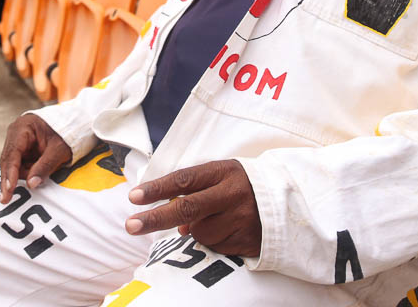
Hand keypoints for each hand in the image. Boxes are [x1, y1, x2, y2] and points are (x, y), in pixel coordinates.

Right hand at [0, 114, 71, 203]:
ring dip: (21, 176)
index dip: (10, 173)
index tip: (8, 189)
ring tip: (36, 178)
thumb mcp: (59, 150)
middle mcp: (16, 134)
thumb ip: (45, 166)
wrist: (75, 125)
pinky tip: (32, 178)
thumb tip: (31, 184)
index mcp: (23, 127)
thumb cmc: (67, 133)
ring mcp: (17, 141)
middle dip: (9, 179)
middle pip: (8, 160)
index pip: (12, 153)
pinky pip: (19, 165)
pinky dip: (25, 174)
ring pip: (12, 164)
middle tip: (6, 199)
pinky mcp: (22, 149)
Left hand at [126, 159, 261, 256]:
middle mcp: (232, 194)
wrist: (287, 201)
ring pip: (200, 232)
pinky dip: (213, 241)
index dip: (158, 189)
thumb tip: (178, 224)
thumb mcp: (222, 177)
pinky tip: (227, 230)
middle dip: (155, 218)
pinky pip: (216, 247)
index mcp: (223, 171)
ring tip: (215, 219)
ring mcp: (241, 218)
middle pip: (187, 208)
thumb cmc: (242, 186)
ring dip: (196, 230)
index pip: (184, 179)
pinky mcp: (248, 240)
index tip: (134, 197)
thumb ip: (197, 191)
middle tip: (131, 225)